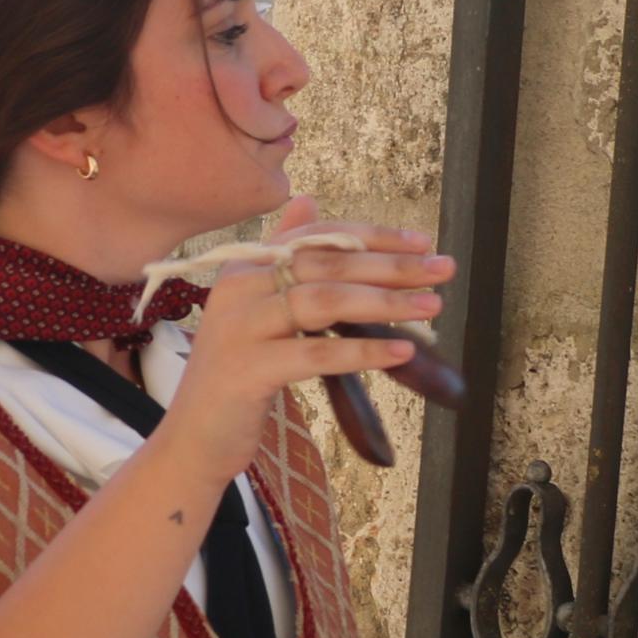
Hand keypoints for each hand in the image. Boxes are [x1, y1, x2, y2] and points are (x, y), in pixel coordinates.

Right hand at [155, 200, 453, 485]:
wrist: (194, 437)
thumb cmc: (237, 375)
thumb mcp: (256, 308)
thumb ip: (281, 256)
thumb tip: (307, 200)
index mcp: (243, 269)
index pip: (316, 236)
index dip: (373, 235)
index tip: (423, 242)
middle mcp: (237, 290)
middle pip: (324, 264)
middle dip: (391, 265)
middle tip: (443, 270)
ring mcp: (239, 329)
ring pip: (322, 301)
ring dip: (385, 302)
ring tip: (431, 307)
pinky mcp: (246, 371)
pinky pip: (314, 353)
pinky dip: (362, 351)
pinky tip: (400, 352)